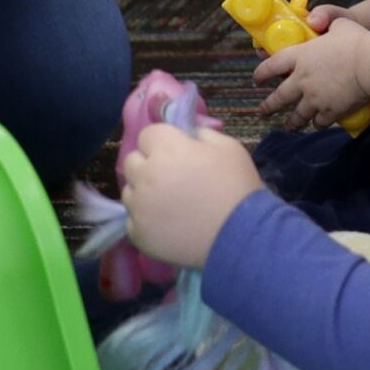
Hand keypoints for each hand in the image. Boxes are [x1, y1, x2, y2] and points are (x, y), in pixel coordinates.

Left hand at [120, 122, 261, 269]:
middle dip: (149, 164)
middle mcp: (145, 176)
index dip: (164, 141)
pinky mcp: (138, 234)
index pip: (148, 134)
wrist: (240, 236)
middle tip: (172, 177)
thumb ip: (202, 134)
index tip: (178, 152)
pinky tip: (167, 224)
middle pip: (132, 161)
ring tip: (170, 204)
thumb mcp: (228, 147)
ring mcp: (139, 207)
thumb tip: (187, 134)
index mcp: (166, 150)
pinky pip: (132, 220)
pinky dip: (146, 220)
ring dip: (144, 192)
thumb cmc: (236, 187)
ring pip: (129, 191)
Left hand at [256, 13, 369, 126]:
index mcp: (300, 57)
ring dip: (292, 122)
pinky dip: (317, 124)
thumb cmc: (355, 41)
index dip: (262, 73)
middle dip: (269, 106)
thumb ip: (324, 20)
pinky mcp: (330, 111)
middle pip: (279, 97)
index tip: (257, 79)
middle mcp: (302, 80)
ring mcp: (315, 98)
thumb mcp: (338, 22)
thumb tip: (313, 20)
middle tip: (262, 111)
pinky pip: (319, 122)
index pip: (272, 65)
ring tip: (289, 126)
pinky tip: (317, 124)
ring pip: (298, 115)